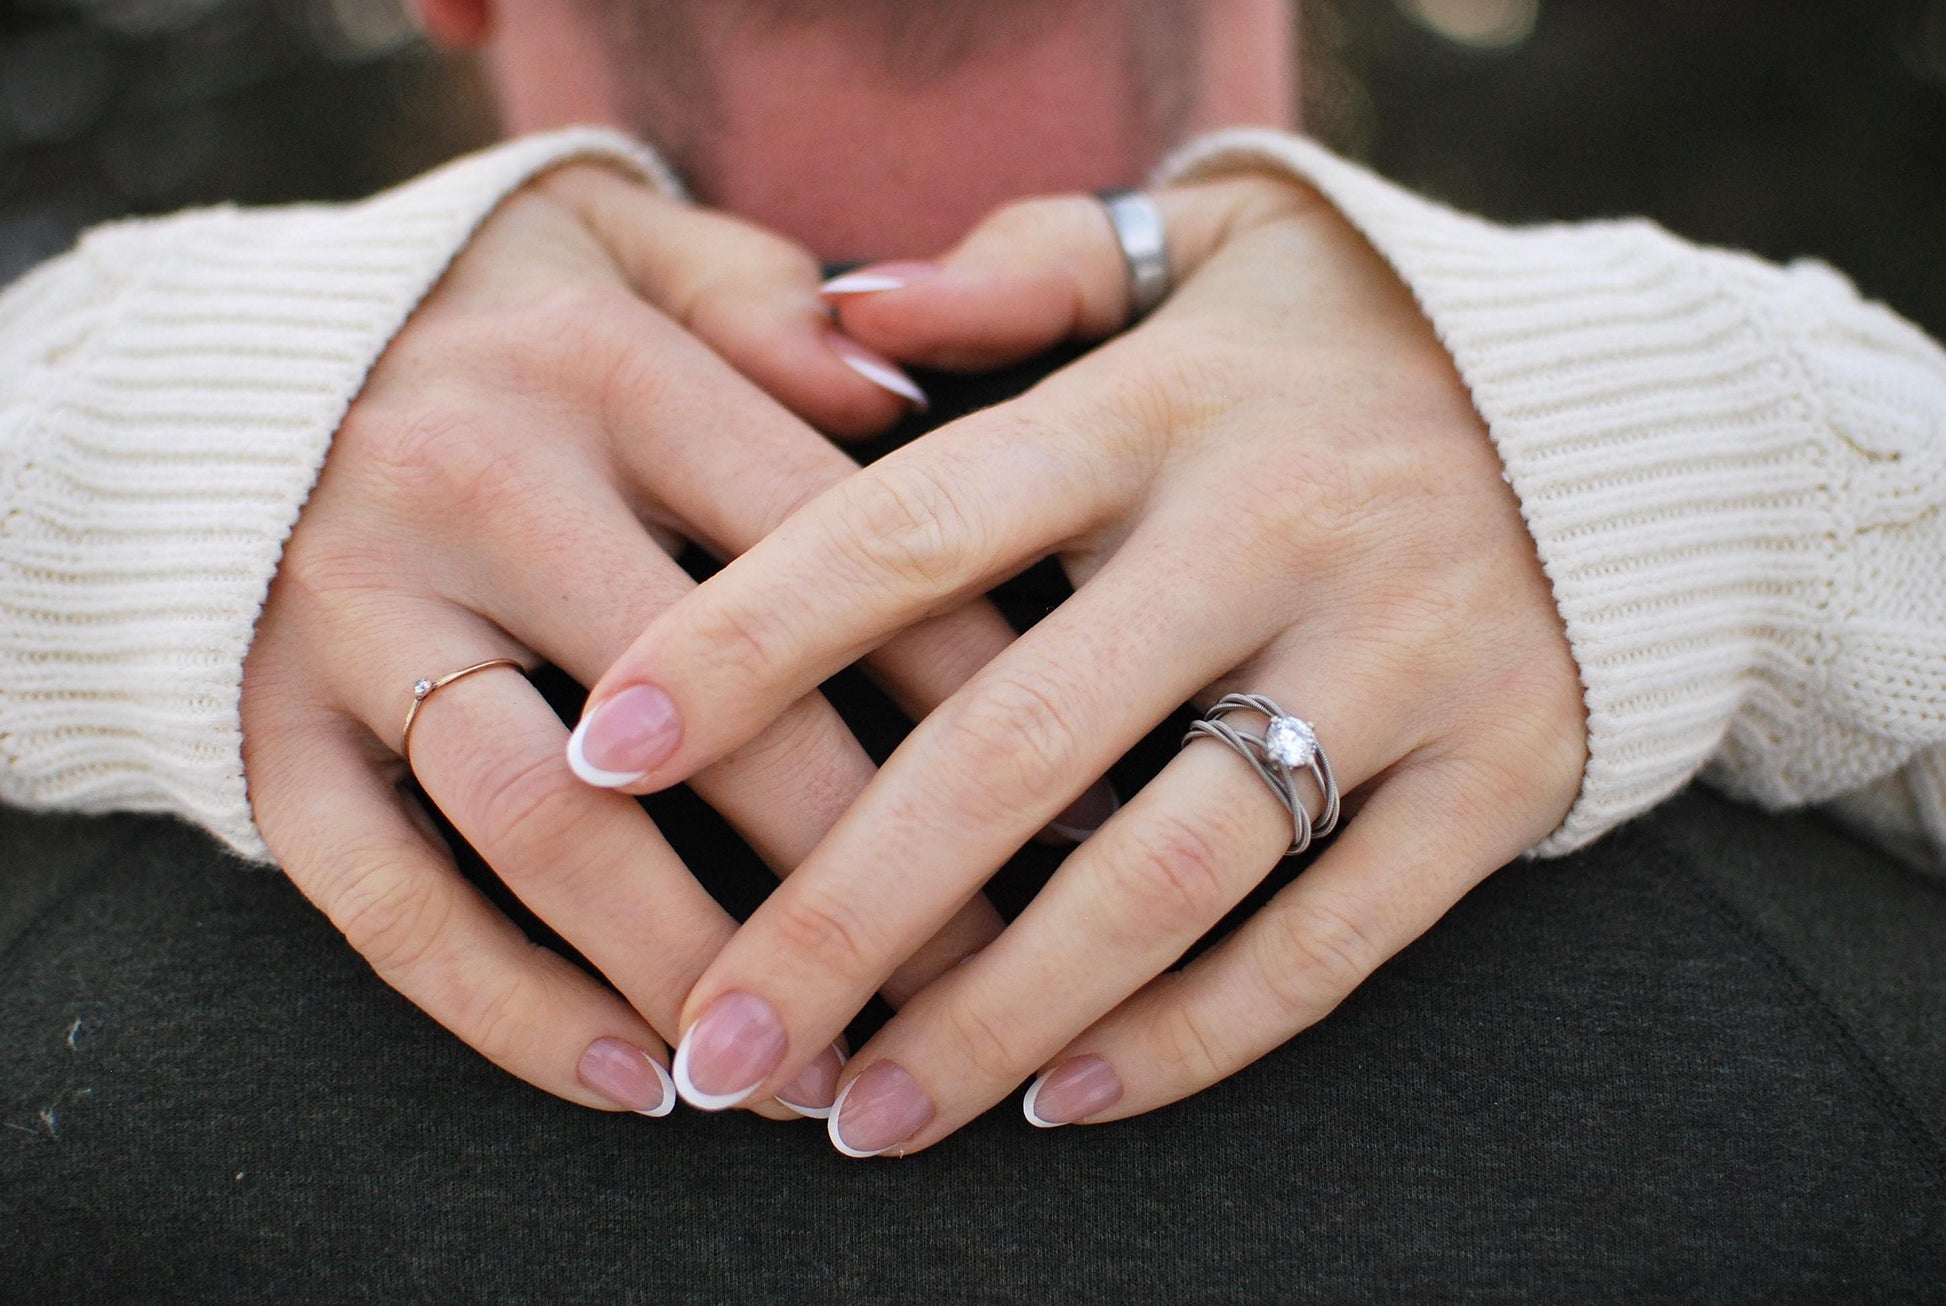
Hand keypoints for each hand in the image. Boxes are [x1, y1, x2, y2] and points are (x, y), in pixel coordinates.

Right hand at [240, 162, 1034, 1118]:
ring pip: (549, 823)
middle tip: (974, 976)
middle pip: (718, 710)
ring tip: (811, 1072)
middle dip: (868, 871)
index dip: (973, 688)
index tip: (1075, 801)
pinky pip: (385, 895)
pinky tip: (634, 1078)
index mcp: (599, 366)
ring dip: (697, 967)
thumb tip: (908, 393)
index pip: (835, 547)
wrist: (215, 363)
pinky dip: (509, 1004)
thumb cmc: (483, 321)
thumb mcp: (623, 246)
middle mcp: (472, 481)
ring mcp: (354, 612)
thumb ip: (766, 302)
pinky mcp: (264, 724)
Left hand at [573, 174, 1586, 1150]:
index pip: (909, 530)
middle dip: (838, 913)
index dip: (743, 643)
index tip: (600, 757)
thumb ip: (1023, 270)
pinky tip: (1062, 1102)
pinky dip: (1191, 1039)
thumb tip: (833, 316)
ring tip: (862, 1122)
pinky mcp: (1498, 775)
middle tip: (717, 1045)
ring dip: (995, 1017)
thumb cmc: (1352, 340)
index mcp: (1161, 405)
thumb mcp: (1205, 248)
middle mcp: (1271, 532)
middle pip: (1010, 749)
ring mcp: (1399, 661)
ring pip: (1161, 876)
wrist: (1635, 414)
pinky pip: (1330, 941)